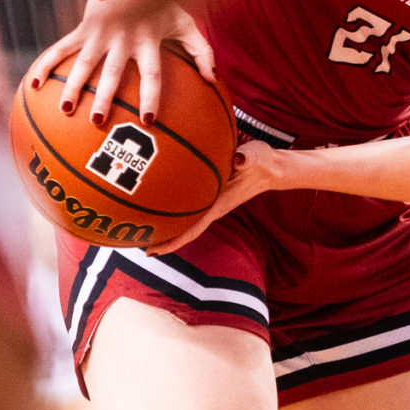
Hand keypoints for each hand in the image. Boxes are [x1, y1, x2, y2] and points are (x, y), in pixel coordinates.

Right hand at [30, 0, 216, 128]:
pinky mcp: (83, 29)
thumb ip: (202, 51)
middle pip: (113, 72)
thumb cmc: (163, 4)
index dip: (151, 95)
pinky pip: (60, 48)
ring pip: (83, 64)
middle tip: (97, 122)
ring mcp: (100, 34)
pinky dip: (46, 65)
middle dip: (105, 97)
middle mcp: (123, 39)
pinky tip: (33, 85)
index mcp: (148, 41)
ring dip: (73, 86)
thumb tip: (213, 79)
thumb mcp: (187, 23)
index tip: (149, 120)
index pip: (153, 73)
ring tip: (65, 110)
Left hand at [149, 138, 292, 254]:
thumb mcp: (255, 157)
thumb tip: (240, 159)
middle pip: (184, 229)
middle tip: (136, 244)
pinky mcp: (211, 193)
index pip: (192, 228)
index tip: (153, 252)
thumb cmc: (261, 162)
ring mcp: (211, 202)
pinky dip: (172, 208)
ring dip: (166, 226)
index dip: (173, 242)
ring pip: (185, 219)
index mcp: (218, 205)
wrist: (272, 167)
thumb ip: (247, 158)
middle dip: (162, 238)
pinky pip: (188, 206)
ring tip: (142, 228)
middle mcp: (212, 207)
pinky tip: (160, 201)